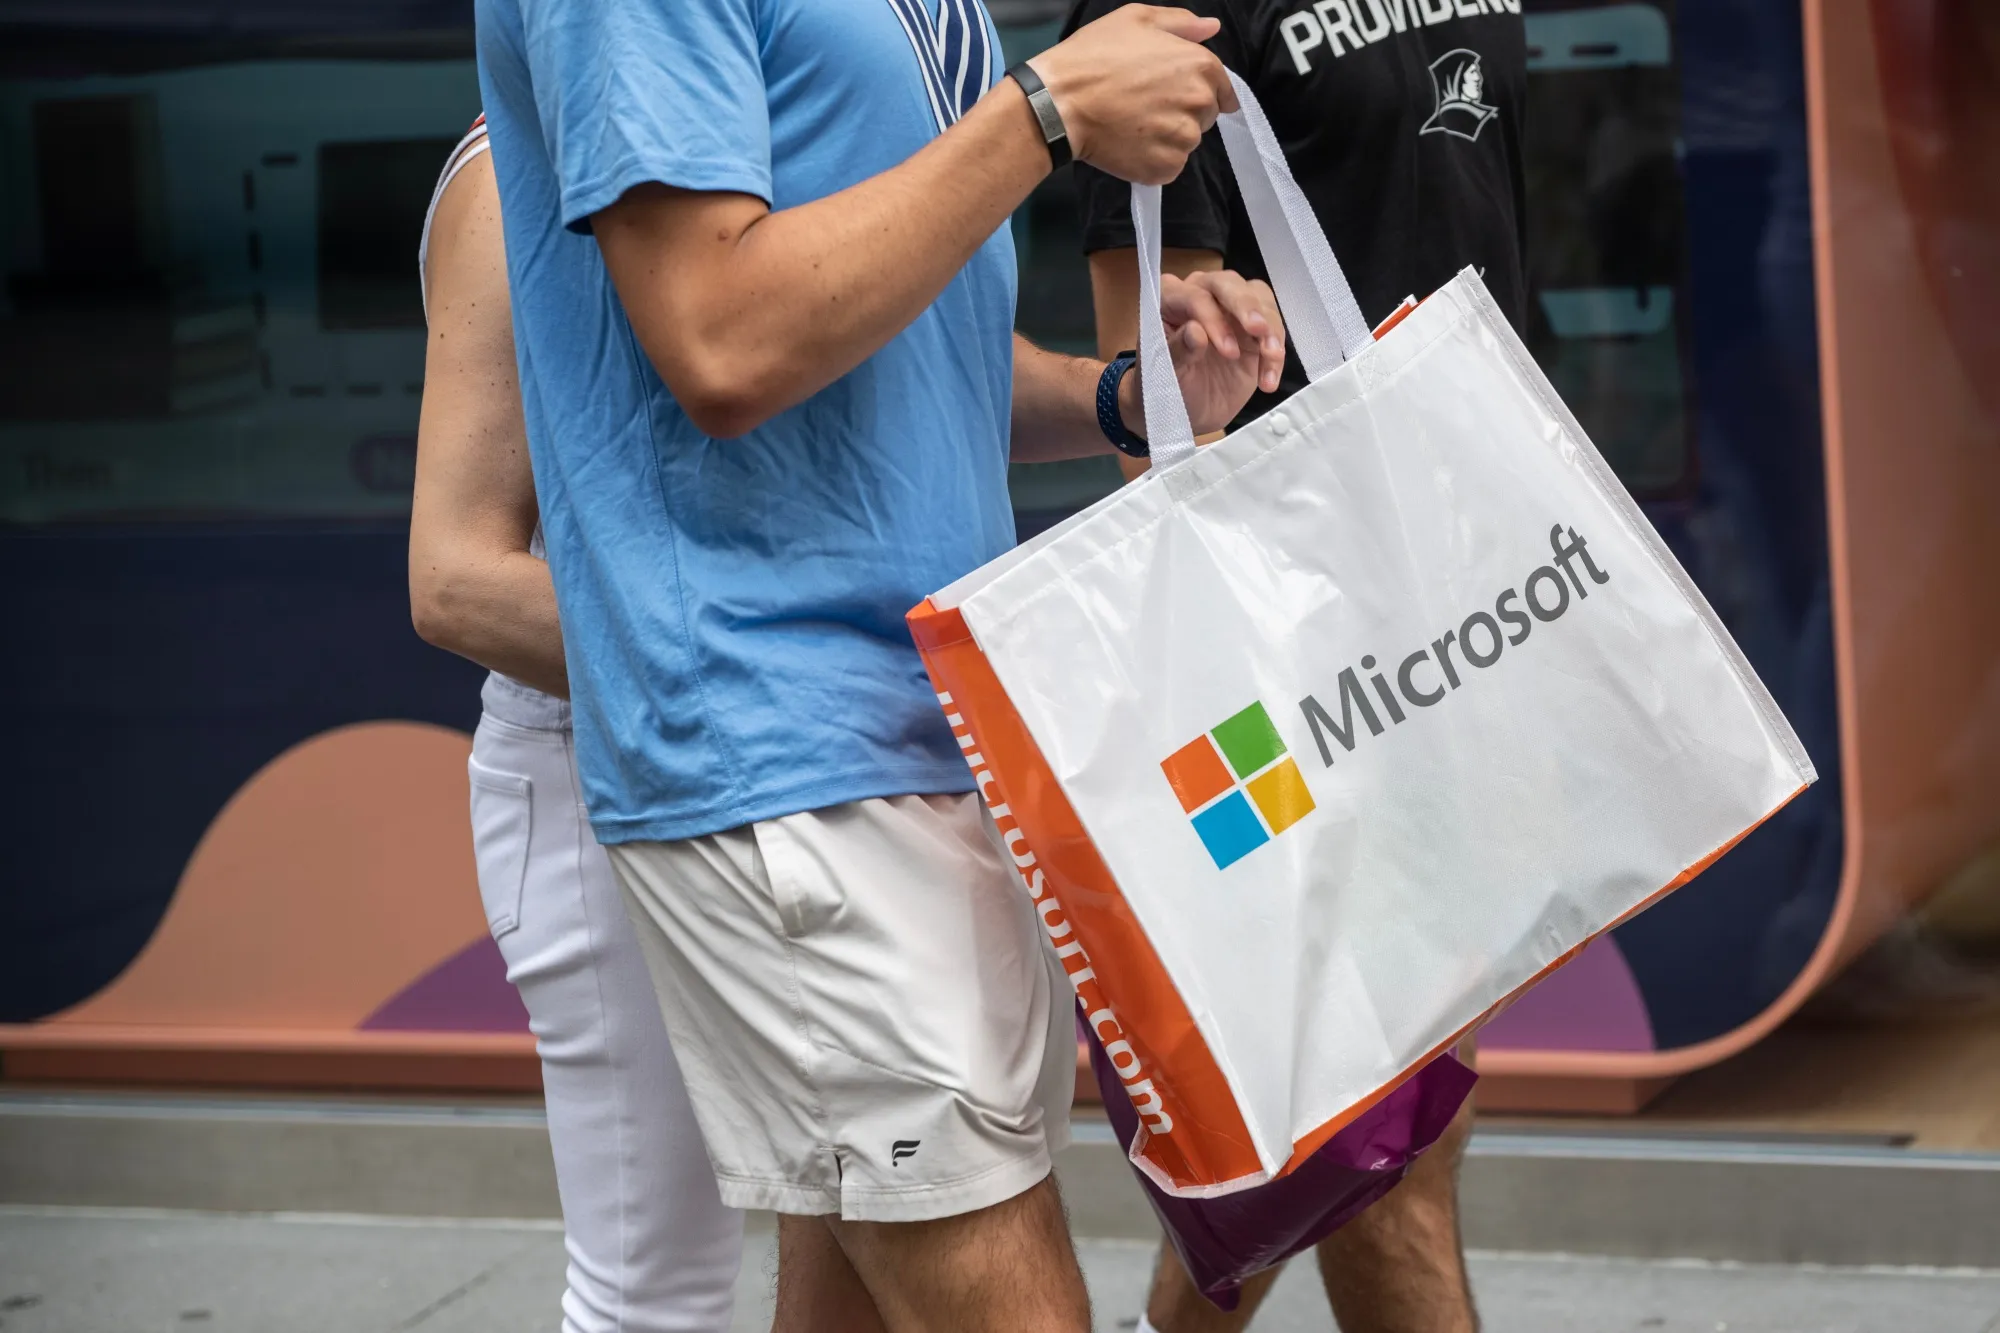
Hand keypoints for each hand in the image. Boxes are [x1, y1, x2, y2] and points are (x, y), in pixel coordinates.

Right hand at [1028, 6, 1235, 185]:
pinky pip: (1169, 166)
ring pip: (1186, 142)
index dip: (1201, 90)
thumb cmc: (1093, 58)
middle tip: (1145, 105)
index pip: (1222, 87)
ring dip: (1167, 137)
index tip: (1178, 95)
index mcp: (1200, 65)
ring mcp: (1183, 139)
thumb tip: (1211, 27)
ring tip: (1133, 124)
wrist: (1058, 103)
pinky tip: (1129, 144)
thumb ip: (1180, 23)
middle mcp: (1199, 103)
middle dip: (1182, 112)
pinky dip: (1153, 160)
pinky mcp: (1165, 167)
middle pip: (1205, 116)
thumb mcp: (1135, 20)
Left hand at [1119, 270, 1284, 438]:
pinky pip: (1273, 328)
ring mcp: (1230, 309)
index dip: (1214, 320)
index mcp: (1171, 299)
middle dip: (1247, 306)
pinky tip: (1268, 380)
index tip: (1228, 352)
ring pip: (1259, 298)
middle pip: (1229, 284)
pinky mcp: (1254, 329)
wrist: (1186, 410)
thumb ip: (1178, 351)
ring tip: (1272, 356)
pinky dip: (1275, 353)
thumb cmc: (1168, 387)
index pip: (1196, 296)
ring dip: (1269, 327)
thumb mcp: (1166, 375)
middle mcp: (1201, 293)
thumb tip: (1195, 331)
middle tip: (1259, 329)